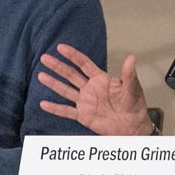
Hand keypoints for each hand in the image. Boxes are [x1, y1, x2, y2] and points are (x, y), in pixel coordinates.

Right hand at [39, 44, 153, 135]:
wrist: (133, 127)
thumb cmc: (134, 106)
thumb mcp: (133, 89)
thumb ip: (129, 75)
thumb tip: (131, 58)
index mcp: (101, 79)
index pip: (84, 64)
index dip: (73, 55)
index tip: (60, 47)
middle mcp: (90, 88)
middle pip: (71, 75)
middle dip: (58, 66)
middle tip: (44, 58)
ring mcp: (85, 102)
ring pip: (66, 91)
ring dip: (53, 83)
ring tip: (40, 75)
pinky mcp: (83, 116)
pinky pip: (66, 111)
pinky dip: (55, 108)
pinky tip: (43, 103)